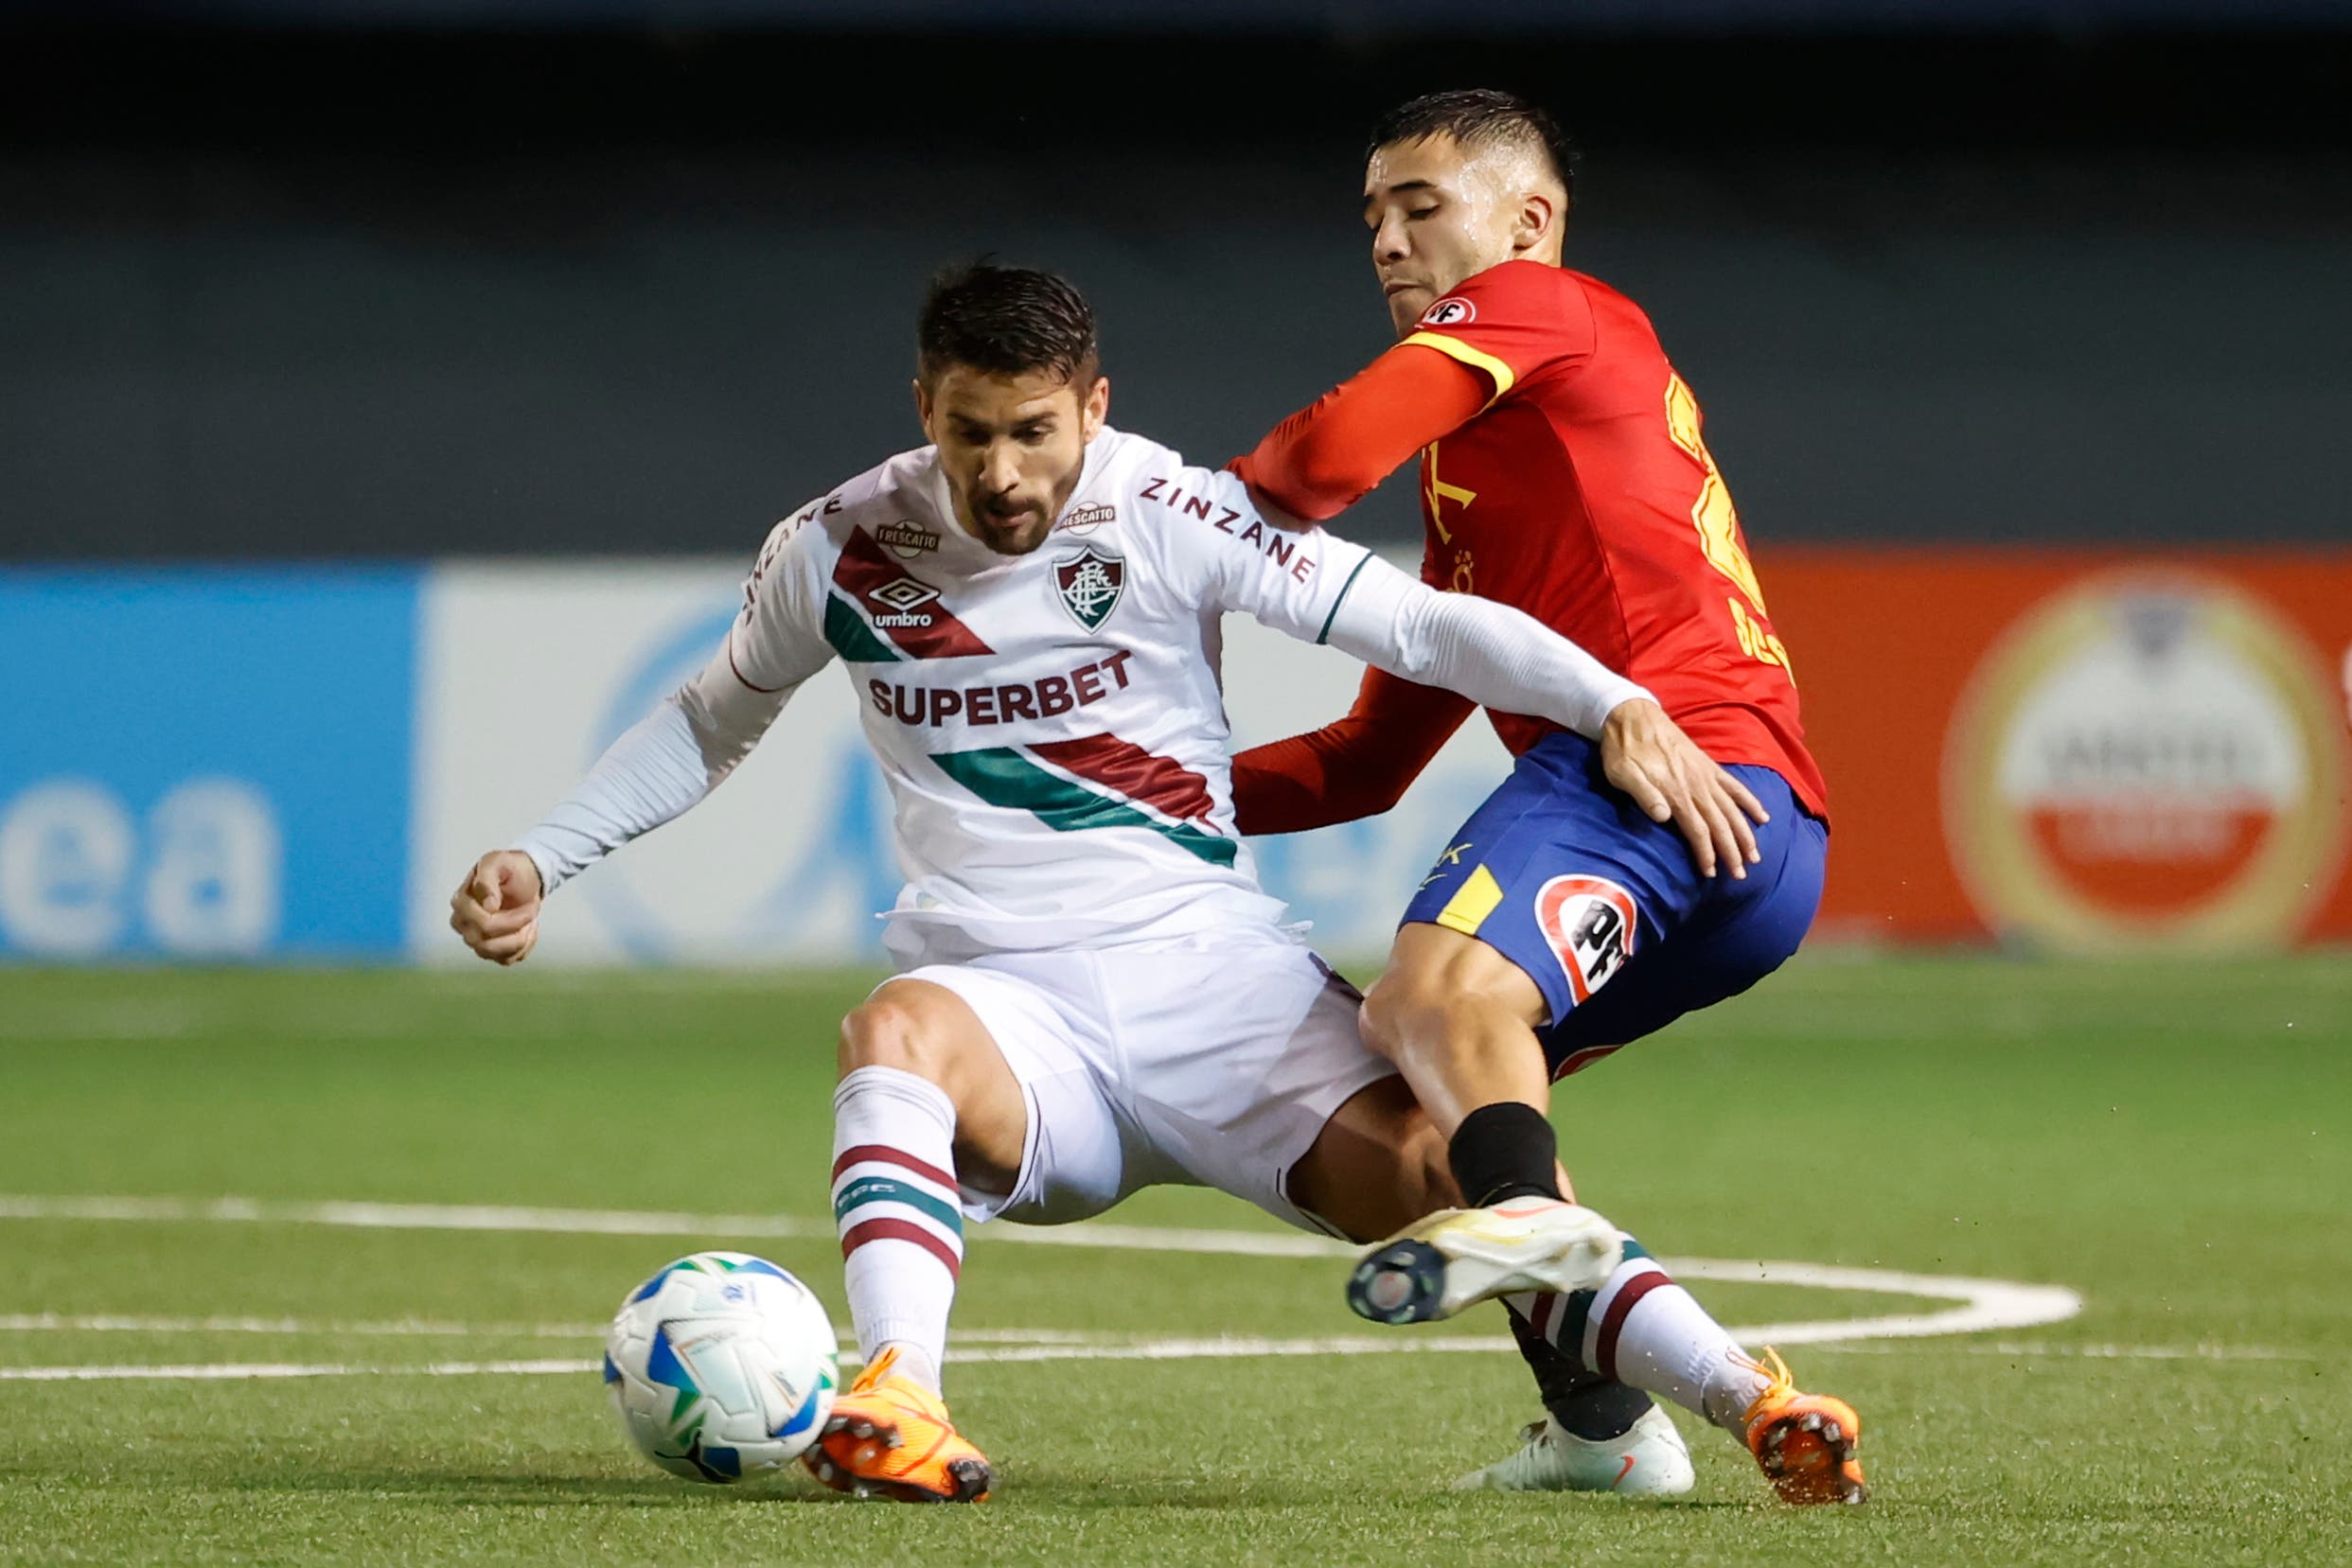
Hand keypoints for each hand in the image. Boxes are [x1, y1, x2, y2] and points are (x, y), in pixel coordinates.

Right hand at [449, 850, 544, 964]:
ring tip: (530, 920)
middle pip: (486, 942)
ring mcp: (474, 938)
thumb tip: (488, 905)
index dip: (512, 919)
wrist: (523, 878)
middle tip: (533, 910)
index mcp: (460, 902)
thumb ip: (487, 878)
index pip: (482, 924)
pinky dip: (523, 947)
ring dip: (520, 939)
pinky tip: (528, 929)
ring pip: (494, 955)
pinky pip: (506, 960)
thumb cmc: (508, 868)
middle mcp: (462, 923)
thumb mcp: (497, 862)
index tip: (531, 902)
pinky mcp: (489, 949)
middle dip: (517, 927)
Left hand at [1597, 699, 1768, 880]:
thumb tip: (1663, 817)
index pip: (1699, 831)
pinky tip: (1763, 816)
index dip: (1707, 854)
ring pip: (1732, 810)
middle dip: (1732, 852)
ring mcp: (1706, 775)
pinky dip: (1750, 802)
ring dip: (1745, 834)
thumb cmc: (1623, 750)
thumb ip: (1643, 794)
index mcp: (1676, 792)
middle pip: (1721, 825)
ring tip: (1755, 856)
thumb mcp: (1622, 774)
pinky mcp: (1708, 766)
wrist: (1632, 715)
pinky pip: (1735, 787)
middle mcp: (1697, 786)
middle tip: (1741, 875)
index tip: (1713, 873)